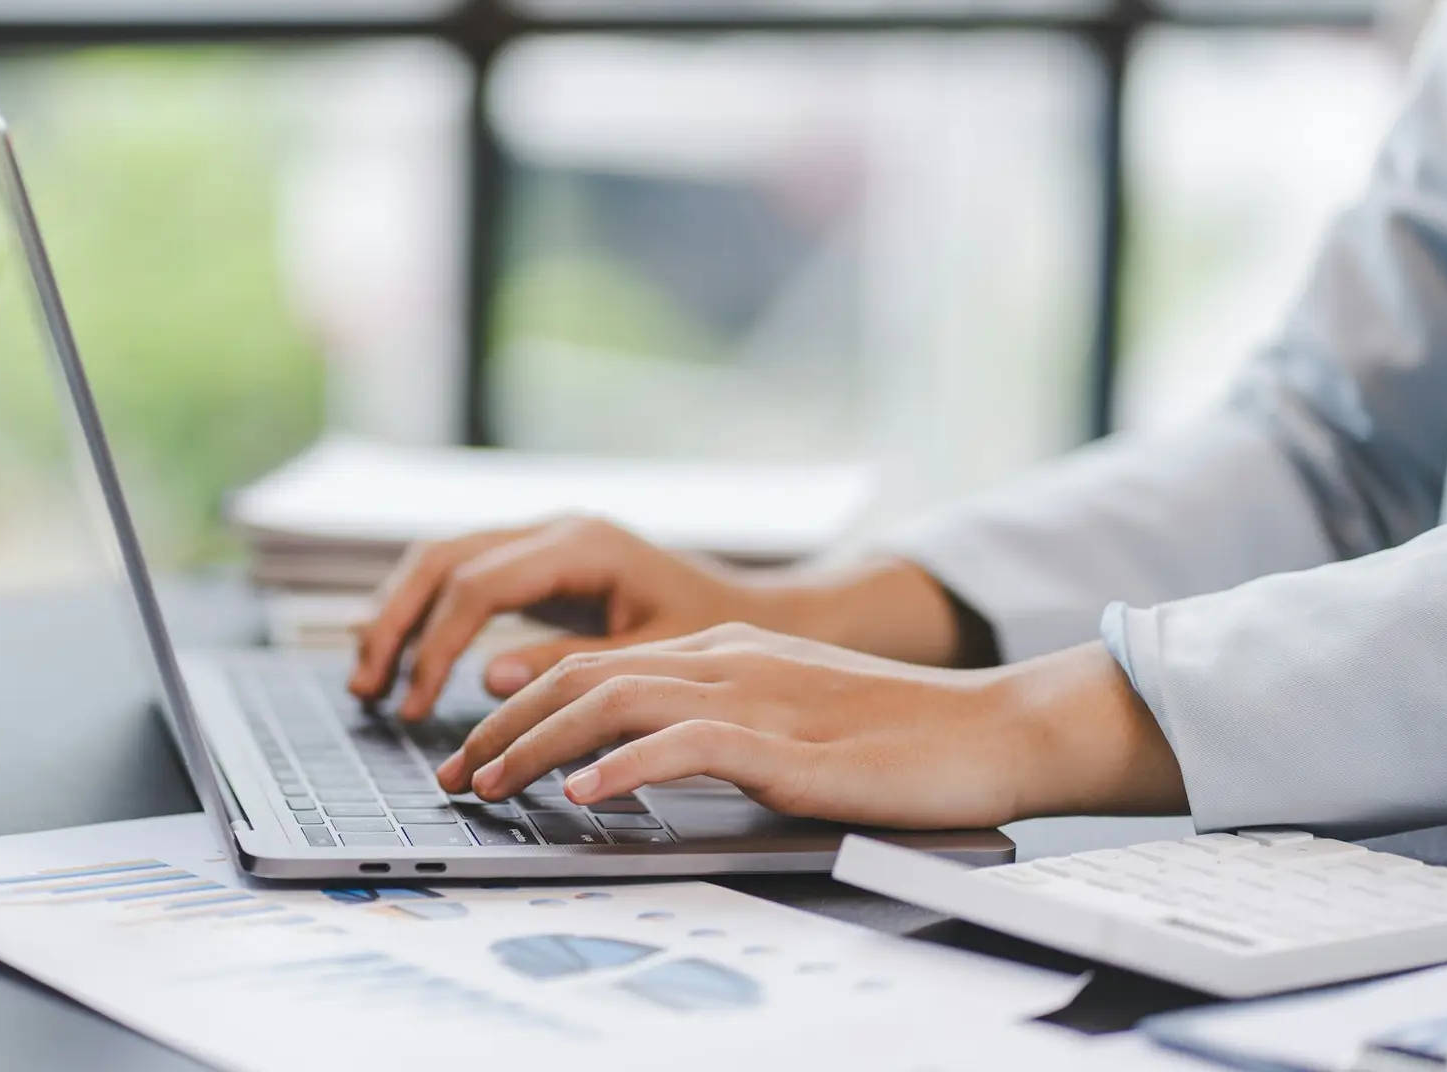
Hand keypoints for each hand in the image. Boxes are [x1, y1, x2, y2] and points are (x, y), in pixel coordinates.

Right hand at [348, 517, 762, 720]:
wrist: (755, 611)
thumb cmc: (716, 639)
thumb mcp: (650, 664)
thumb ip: (572, 669)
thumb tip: (489, 679)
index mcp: (581, 545)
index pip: (477, 586)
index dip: (435, 646)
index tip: (417, 706)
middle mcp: (554, 528)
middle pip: (442, 558)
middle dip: (396, 622)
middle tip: (367, 688)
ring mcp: (543, 538)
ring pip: (442, 558)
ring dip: (399, 613)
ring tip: (370, 677)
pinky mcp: (539, 560)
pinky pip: (462, 572)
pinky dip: (424, 609)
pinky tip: (401, 653)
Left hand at [435, 626, 1186, 829]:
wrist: (991, 730)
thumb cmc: (894, 737)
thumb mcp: (784, 721)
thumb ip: (709, 728)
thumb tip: (627, 763)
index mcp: (722, 651)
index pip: (595, 668)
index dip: (522, 709)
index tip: (476, 754)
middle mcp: (726, 660)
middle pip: (584, 677)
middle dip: (504, 728)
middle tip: (456, 777)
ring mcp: (756, 695)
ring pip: (616, 701)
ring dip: (540, 746)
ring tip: (492, 785)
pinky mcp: (789, 744)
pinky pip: (688, 745)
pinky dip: (627, 766)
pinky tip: (587, 794)